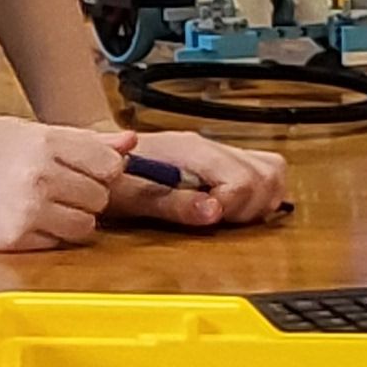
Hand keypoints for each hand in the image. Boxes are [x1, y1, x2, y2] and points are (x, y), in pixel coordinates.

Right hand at [0, 116, 134, 251]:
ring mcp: (27, 209)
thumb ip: (81, 140)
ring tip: (44, 207)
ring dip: (73, 220)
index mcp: (44, 141)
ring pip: (86, 225)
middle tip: (58, 190)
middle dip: (87, 196)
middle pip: (101, 197)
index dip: (104, 171)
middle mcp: (39, 174)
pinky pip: (58, 244)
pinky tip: (24, 221)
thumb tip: (131, 142)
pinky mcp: (15, 239)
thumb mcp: (25, 132)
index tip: (87, 172)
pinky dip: (49, 236)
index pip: (110, 165)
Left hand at [104, 130, 290, 228]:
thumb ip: (175, 204)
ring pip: (271, 171)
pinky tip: (231, 208)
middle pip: (268, 174)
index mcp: (191, 151)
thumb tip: (213, 212)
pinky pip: (261, 172)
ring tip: (229, 215)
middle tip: (222, 219)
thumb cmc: (110, 174)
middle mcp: (210, 147)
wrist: (95, 157)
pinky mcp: (220, 162)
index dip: (233, 206)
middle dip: (252, 206)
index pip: (243, 179)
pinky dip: (257, 194)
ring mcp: (217, 153)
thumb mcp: (133, 196)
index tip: (211, 217)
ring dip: (260, 200)